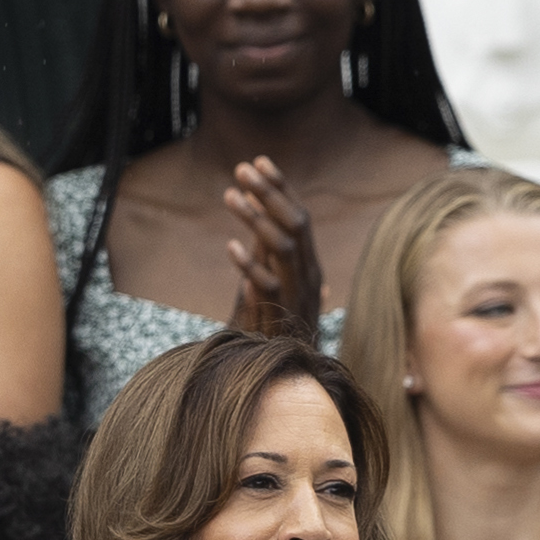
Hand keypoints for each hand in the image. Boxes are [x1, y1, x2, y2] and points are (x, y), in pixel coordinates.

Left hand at [222, 156, 323, 339]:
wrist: (286, 378)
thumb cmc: (275, 331)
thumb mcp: (272, 288)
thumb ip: (268, 260)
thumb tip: (257, 233)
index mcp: (308, 266)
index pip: (299, 217)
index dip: (281, 188)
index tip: (259, 161)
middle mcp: (309, 276)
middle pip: (295, 223)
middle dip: (269, 192)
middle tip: (241, 168)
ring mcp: (298, 296)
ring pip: (283, 247)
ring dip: (256, 218)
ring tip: (230, 195)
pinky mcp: (283, 317)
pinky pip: (270, 285)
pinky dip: (250, 265)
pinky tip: (230, 246)